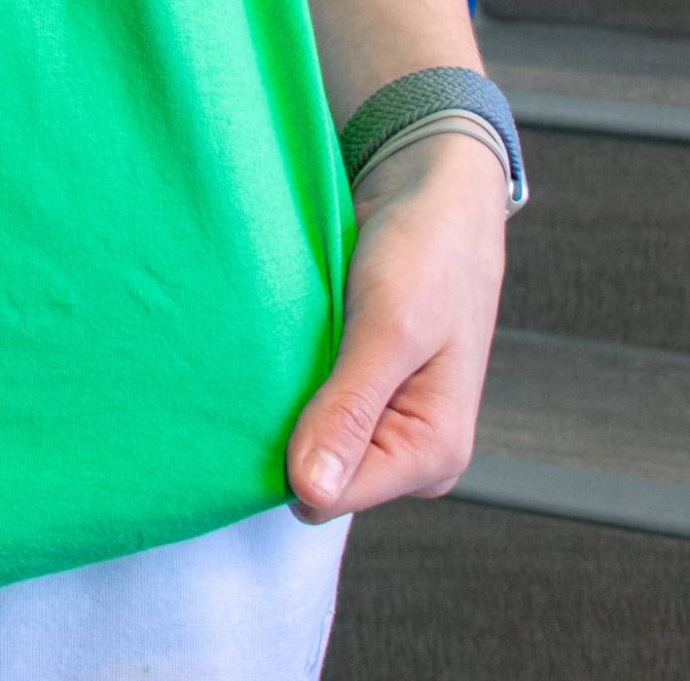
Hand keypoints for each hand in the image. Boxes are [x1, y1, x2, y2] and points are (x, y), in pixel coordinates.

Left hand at [285, 130, 508, 523]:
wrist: (431, 190)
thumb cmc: (428, 252)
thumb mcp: (389, 329)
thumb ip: (349, 411)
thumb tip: (310, 491)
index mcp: (430, 453)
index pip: (330, 498)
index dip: (287, 458)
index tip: (258, 403)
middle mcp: (405, 448)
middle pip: (313, 474)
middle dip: (283, 428)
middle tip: (267, 363)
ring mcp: (379, 417)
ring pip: (302, 437)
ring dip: (281, 396)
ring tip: (276, 344)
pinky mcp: (355, 384)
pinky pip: (304, 401)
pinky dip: (286, 372)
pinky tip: (280, 338)